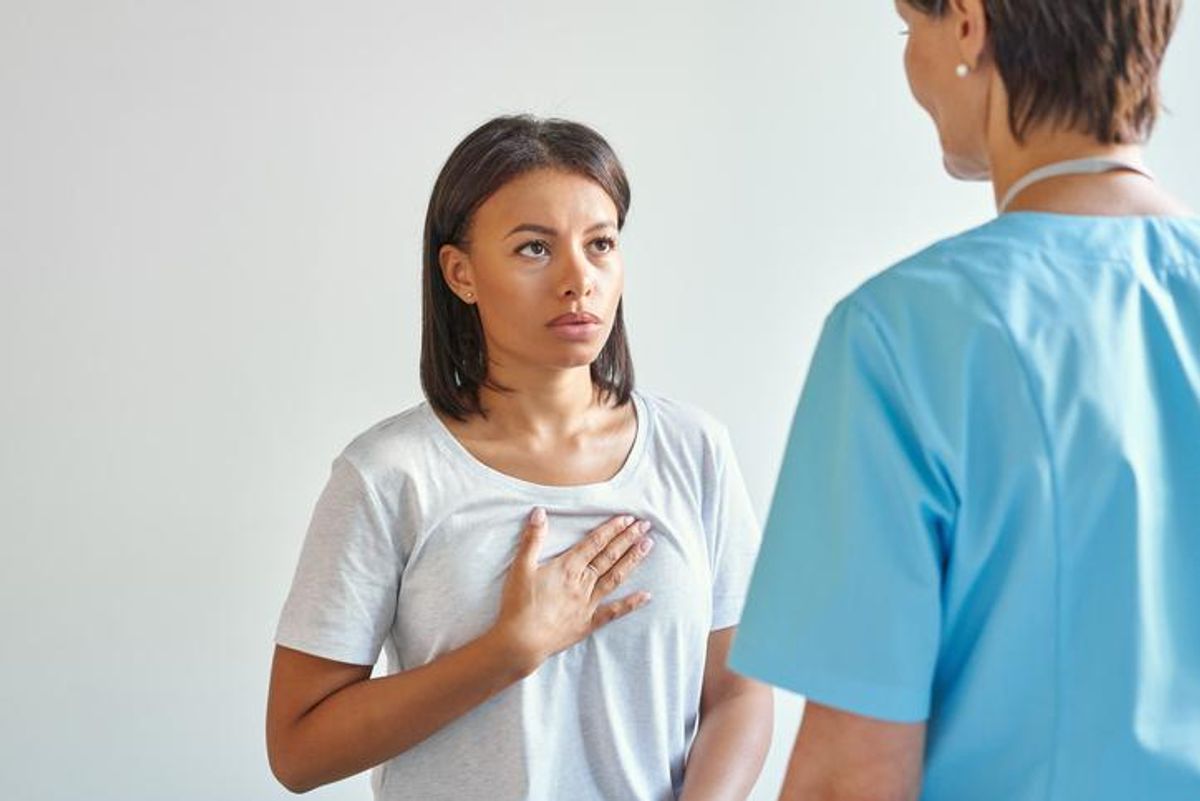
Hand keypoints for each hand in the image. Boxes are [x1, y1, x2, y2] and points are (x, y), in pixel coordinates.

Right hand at [489, 508, 654, 676]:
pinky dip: (631, 603)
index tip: (628, 518)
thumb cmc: (518, 604)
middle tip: (645, 525)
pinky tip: (647, 596)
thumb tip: (540, 512)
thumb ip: (532, 539)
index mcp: (567, 567)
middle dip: (628, 539)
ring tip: (648, 546)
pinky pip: (613, 612)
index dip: (612, 529)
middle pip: (609, 556)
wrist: (521, 641)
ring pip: (615, 577)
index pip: (594, 543)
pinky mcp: (588, 623)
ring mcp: (588, 603)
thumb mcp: (520, 567)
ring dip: (632, 560)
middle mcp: (582, 583)